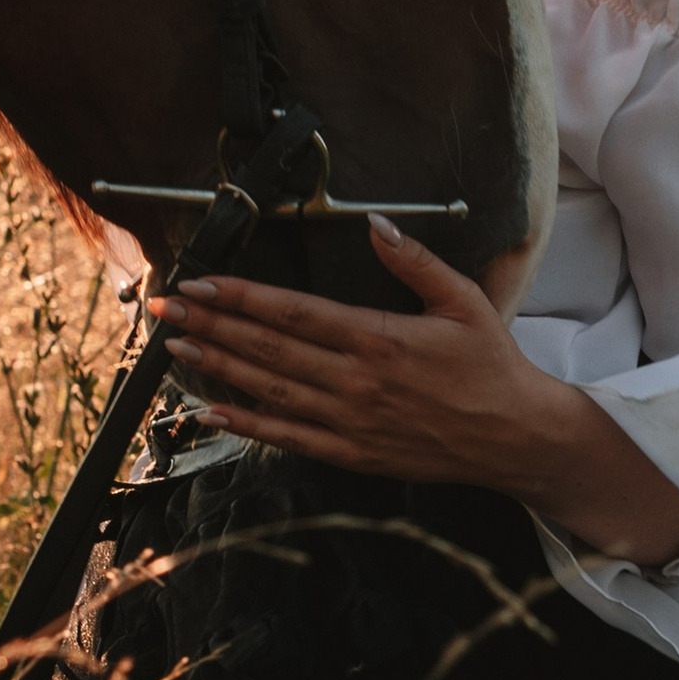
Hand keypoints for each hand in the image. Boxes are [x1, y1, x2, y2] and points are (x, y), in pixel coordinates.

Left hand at [150, 221, 678, 567]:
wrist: (514, 438)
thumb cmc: (491, 365)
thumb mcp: (464, 301)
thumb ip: (415, 262)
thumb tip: (375, 225)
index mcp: (380, 338)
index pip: (294, 313)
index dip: (242, 296)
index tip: (201, 282)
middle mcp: (356, 381)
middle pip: (268, 349)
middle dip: (212, 325)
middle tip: (164, 309)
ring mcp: (350, 422)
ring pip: (269, 392)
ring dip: (217, 368)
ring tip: (175, 349)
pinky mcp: (351, 454)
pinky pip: (288, 438)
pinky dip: (246, 424)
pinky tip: (210, 411)